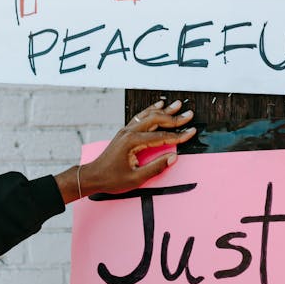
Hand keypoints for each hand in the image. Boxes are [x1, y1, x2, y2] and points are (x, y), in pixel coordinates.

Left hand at [55, 100, 195, 201]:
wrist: (92, 176)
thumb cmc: (111, 179)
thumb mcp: (136, 178)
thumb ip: (156, 167)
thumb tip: (173, 157)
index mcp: (133, 142)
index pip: (161, 137)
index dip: (178, 135)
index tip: (191, 132)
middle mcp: (129, 132)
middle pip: (156, 120)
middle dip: (174, 118)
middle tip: (189, 115)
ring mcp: (126, 130)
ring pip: (148, 115)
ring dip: (164, 110)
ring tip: (177, 104)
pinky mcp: (125, 132)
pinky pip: (140, 117)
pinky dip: (151, 110)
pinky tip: (158, 105)